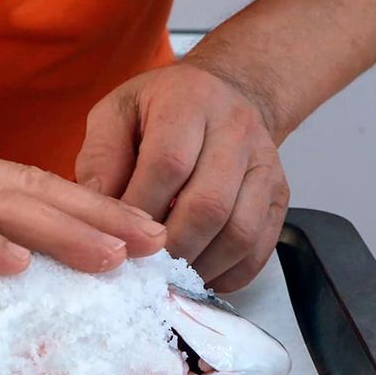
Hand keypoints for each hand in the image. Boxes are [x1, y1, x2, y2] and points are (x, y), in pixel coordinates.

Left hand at [75, 63, 289, 291]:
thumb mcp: (116, 114)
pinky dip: (228, 273)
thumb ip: (101, 158)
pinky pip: (260, 246)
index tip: (115, 238)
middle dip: (169, 248)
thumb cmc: (159, 110)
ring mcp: (265, 164)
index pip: (168, 164)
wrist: (226, 94)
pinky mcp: (280, 194)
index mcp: (189, 103)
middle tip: (140, 271)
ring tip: (166, 280)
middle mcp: (236, 130)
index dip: (140, 210)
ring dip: (199, 266)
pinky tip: (196, 278)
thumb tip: (94, 212)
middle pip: (208, 206)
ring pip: (240, 232)